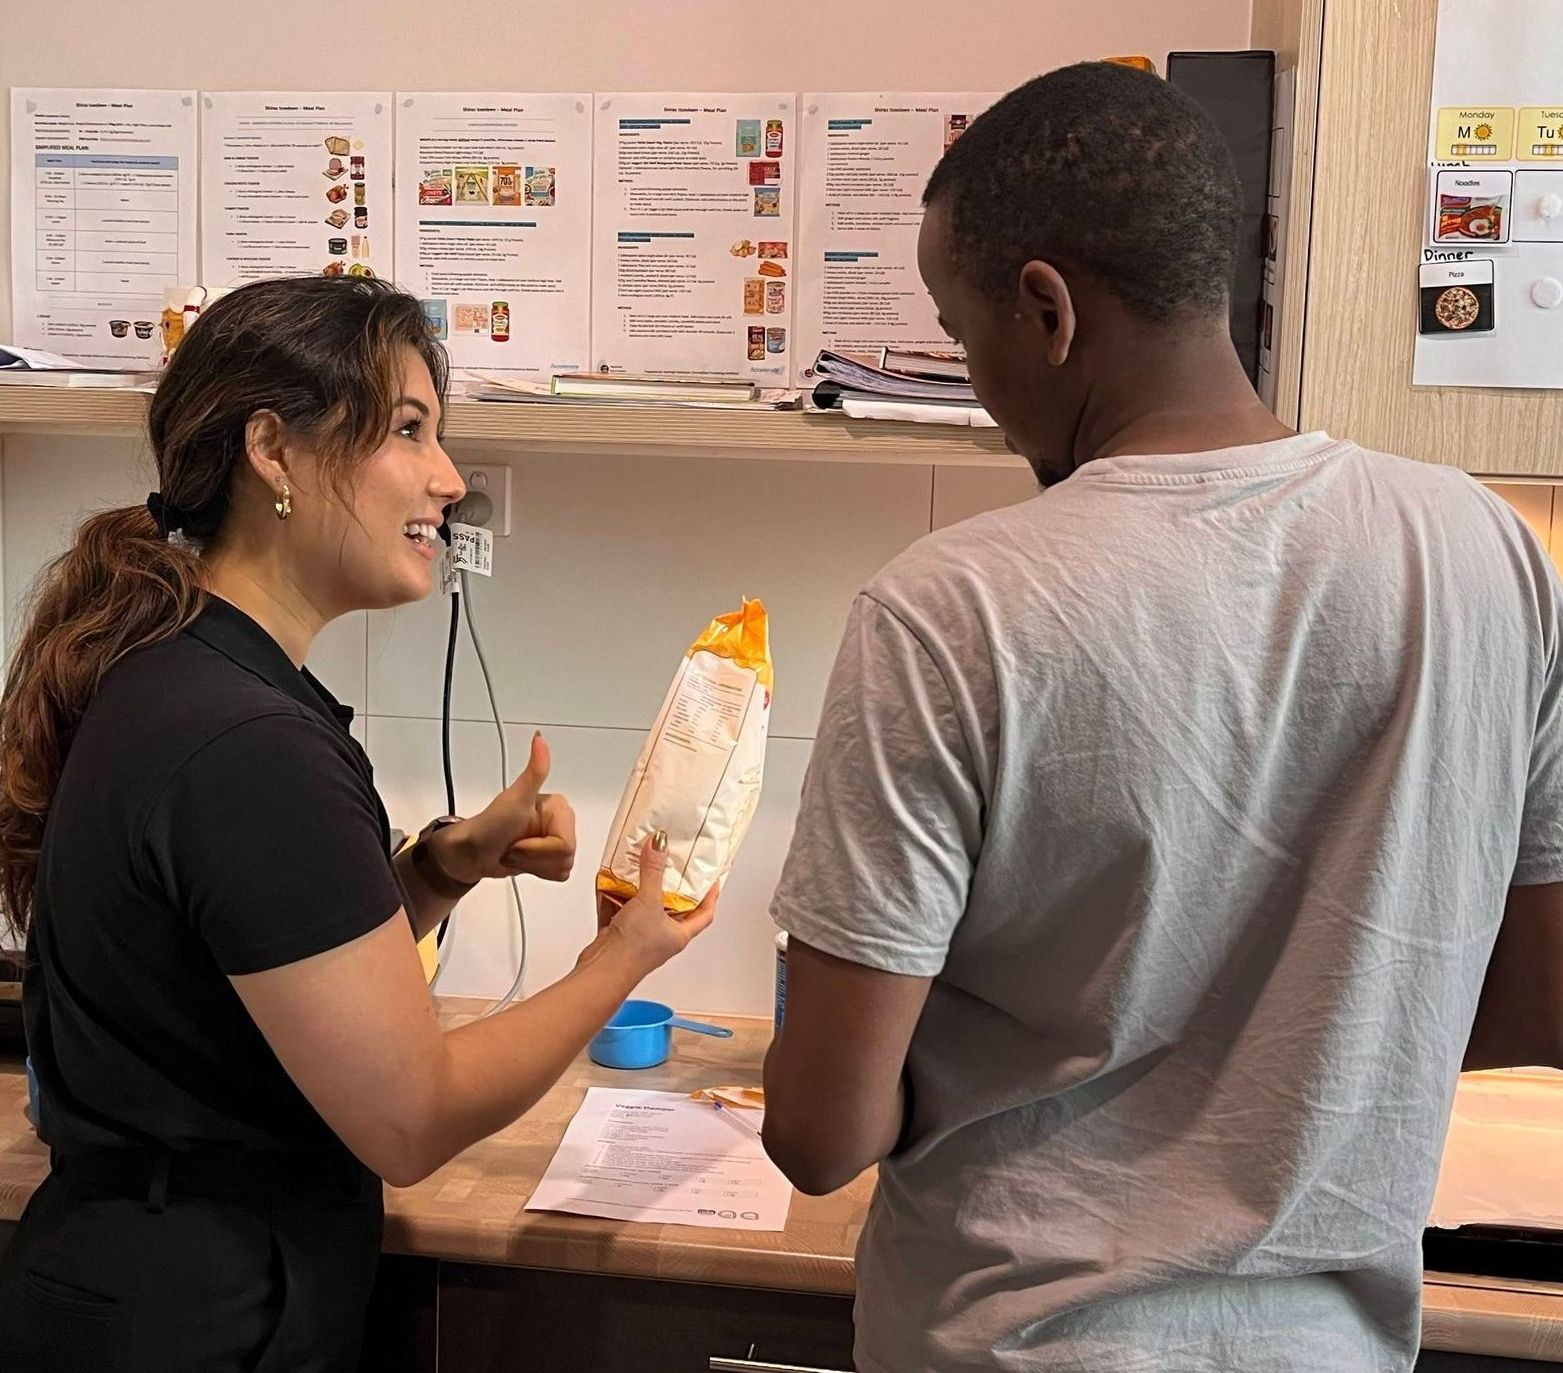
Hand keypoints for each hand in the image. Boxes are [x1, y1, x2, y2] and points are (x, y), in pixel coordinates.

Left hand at [435, 733, 576, 885]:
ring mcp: (556, 842)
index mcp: (560, 808)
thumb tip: (539, 738)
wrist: (471, 851)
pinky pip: (558, 875)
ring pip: (562, 868)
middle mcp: (563, 823)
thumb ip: (534, 771)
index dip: (537, 848)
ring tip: (514, 853)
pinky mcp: (550, 859)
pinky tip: (521, 861)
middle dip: (532, 857)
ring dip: (532, 865)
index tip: (517, 839)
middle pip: (565, 857)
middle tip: (513, 847)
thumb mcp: (515, 798)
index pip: (564, 844)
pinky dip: (536, 872)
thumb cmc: (490, 825)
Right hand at [578, 833, 716, 977]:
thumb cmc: (633, 950)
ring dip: (641, 889)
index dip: (711, 896)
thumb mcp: (649, 901)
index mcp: (680, 934)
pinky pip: (622, 911)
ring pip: (646, 908)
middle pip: (674, 908)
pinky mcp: (620, 935)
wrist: (602, 969)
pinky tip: (612, 882)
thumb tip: (659, 845)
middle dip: (671, 887)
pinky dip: (617, 897)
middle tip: (671, 865)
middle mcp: (663, 937)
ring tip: (641, 867)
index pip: (705, 914)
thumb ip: (652, 871)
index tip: (712, 879)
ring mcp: (641, 937)